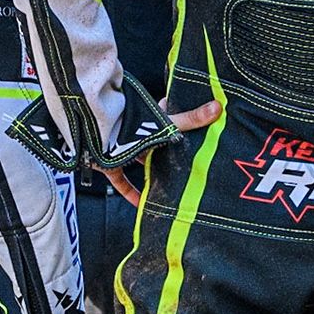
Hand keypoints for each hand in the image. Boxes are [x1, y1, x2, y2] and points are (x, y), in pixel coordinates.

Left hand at [99, 100, 222, 207]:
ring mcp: (125, 149)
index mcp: (153, 120)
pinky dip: (132, 193)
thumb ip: (190, 119)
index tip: (198, 131)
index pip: (170, 116)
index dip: (182, 121)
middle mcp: (140, 133)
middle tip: (189, 169)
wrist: (94, 128)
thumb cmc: (130, 121)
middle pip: (157, 145)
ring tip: (171, 190)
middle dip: (169, 155)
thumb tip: (218, 107)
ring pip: (141, 164)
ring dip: (152, 176)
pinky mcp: (112, 164)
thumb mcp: (165, 122)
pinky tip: (142, 206)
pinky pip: (123, 182)